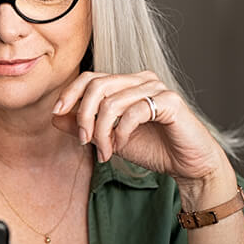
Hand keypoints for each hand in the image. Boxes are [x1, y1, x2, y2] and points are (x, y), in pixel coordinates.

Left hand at [51, 70, 233, 201]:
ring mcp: (157, 88)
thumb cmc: (153, 149)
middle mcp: (142, 80)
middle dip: (84, 115)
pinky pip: (134, 112)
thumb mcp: (110, 138)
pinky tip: (121, 146)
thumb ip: (84, 126)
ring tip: (106, 152)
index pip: (90, 77)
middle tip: (84, 141)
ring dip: (103, 132)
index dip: (70, 93)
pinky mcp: (170, 102)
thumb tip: (56, 116)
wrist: (188, 165)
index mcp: (127, 83)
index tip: (57, 113)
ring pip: (113, 101)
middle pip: (98, 85)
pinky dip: (121, 132)